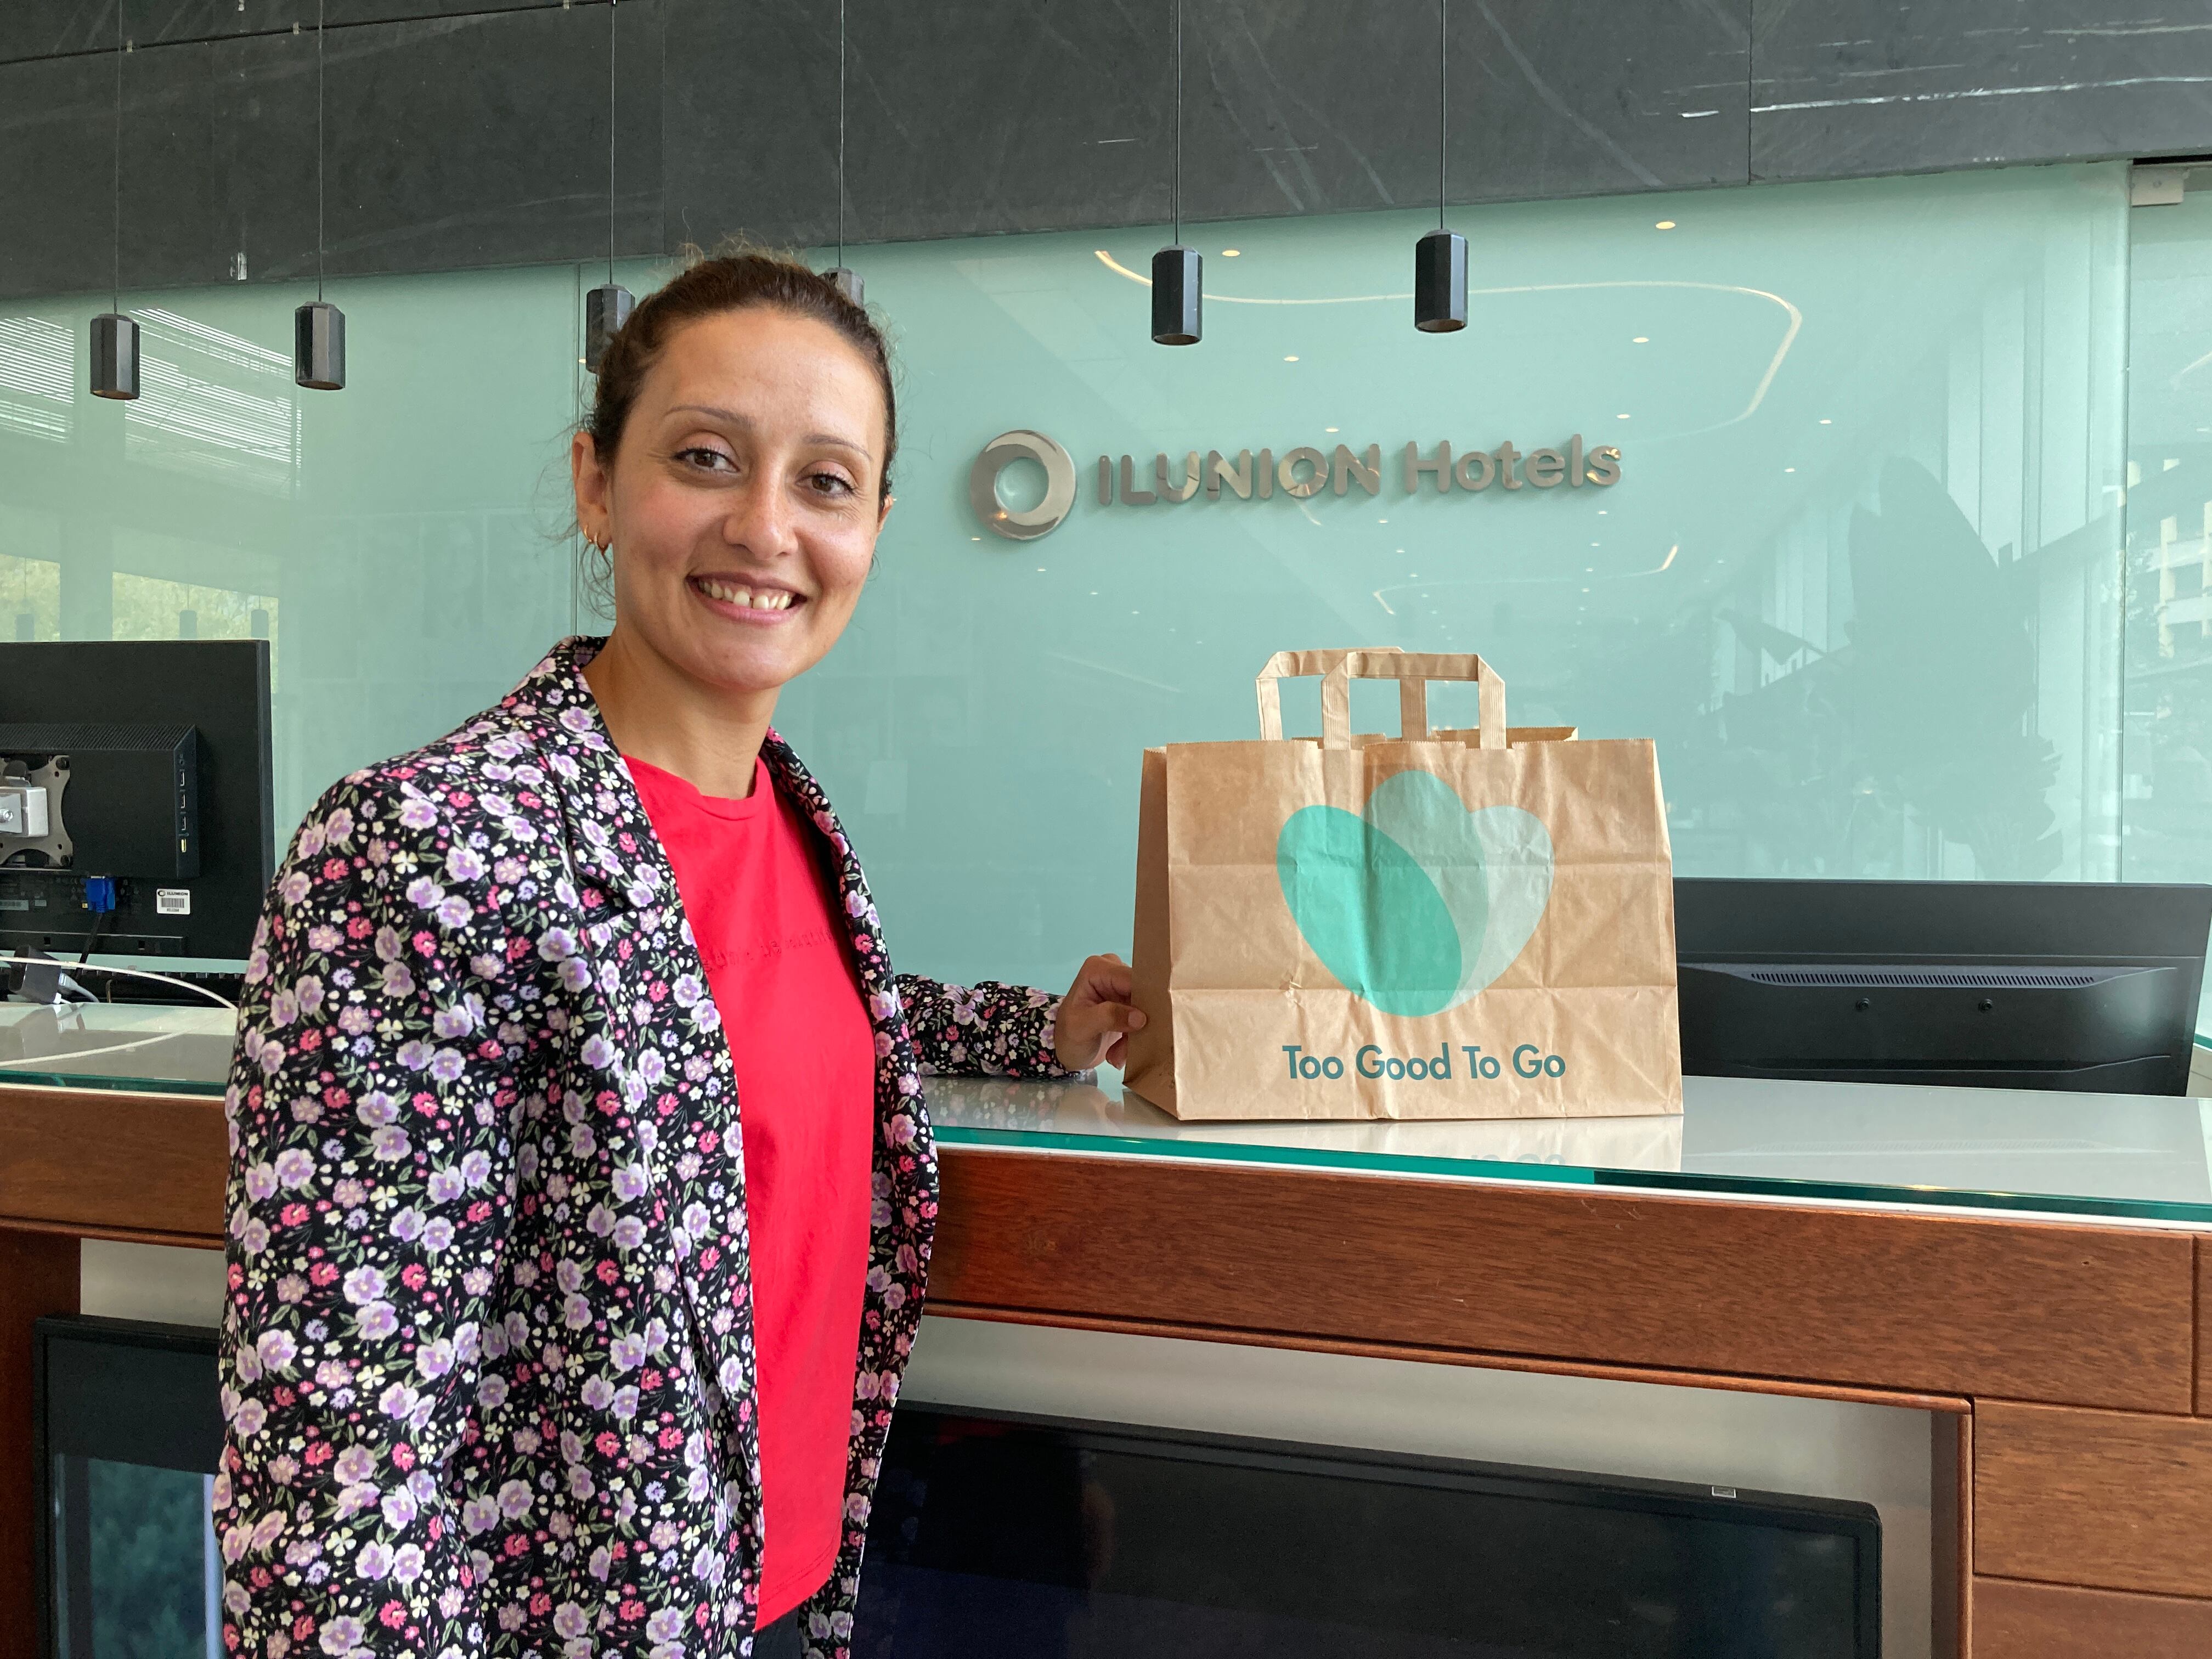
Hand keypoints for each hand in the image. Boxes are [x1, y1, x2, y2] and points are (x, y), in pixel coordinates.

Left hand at [1052, 952, 1147, 1071]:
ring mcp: (1123, 988)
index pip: (1131, 978)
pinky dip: (1134, 1039)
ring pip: (1146, 1009)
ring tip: (1116, 1055)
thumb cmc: (1067, 1036)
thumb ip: (1108, 1017)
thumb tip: (1140, 1017)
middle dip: (1138, 1023)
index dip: (1144, 999)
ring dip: (1135, 1036)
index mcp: (1098, 969)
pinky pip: (1144, 1018)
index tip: (1148, 1023)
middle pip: (1143, 993)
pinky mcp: (1130, 1004)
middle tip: (1125, 1049)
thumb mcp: (1081, 1028)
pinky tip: (1117, 1053)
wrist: (1065, 1050)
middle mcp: (1113, 972)